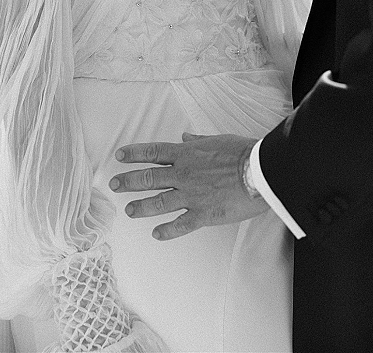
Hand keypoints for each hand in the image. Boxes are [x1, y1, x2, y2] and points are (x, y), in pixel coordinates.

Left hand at [109, 133, 267, 239]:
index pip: (153, 152)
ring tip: (129, 211)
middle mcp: (183, 174)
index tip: (120, 155)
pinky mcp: (202, 214)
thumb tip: (185, 137)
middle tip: (114, 184)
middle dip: (128, 181)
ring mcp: (191, 195)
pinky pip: (180, 224)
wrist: (258, 171)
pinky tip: (157, 234)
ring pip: (158, 202)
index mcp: (187, 154)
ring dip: (141, 206)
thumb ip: (198, 141)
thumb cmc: (242, 152)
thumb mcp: (217, 139)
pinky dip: (167, 230)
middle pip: (148, 178)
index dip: (134, 154)